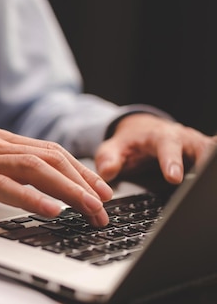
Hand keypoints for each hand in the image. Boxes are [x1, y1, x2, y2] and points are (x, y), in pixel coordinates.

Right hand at [0, 126, 112, 226]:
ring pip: (36, 169)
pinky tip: (51, 210)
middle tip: (105, 204)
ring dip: (69, 190)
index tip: (99, 188)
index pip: (48, 150)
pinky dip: (32, 197)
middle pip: (51, 157)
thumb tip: (24, 190)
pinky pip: (5, 185)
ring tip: (91, 210)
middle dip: (84, 181)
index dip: (79, 169)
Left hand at [95, 114, 216, 183]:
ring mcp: (195, 145)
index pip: (167, 147)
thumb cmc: (129, 143)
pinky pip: (213, 156)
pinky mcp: (202, 153)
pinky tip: (215, 178)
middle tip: (205, 181)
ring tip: (212, 183)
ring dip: (212, 164)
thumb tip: (107, 172)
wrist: (141, 131)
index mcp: (159, 136)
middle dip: (204, 162)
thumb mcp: (113, 148)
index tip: (173, 178)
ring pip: (210, 152)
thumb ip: (108, 159)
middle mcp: (182, 138)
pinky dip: (215, 164)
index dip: (171, 162)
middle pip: (199, 148)